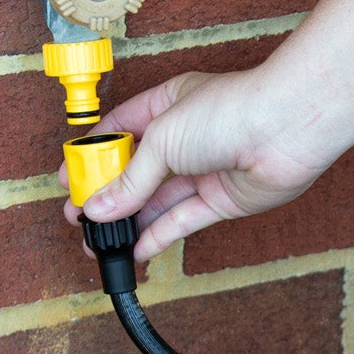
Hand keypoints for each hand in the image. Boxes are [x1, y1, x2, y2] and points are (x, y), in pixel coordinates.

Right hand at [58, 68, 335, 260]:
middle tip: (78, 218)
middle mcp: (186, 138)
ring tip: (99, 242)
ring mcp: (205, 170)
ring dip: (129, 222)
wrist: (285, 131)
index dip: (92, 156)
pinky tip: (136, 249)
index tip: (68, 179)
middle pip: (136, 171)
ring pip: (158, 201)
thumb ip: (131, 178)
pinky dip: (159, 235)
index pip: (119, 130)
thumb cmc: (228, 113)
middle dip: (107, 195)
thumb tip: (99, 206)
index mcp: (167, 104)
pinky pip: (184, 221)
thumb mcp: (163, 138)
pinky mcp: (223, 200)